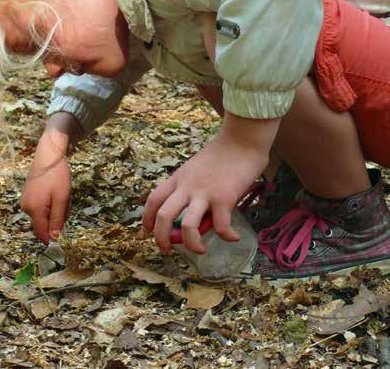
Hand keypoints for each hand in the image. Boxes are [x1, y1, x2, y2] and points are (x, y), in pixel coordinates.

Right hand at [20, 113, 80, 244]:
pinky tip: (56, 191)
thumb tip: (53, 238)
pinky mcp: (28, 195)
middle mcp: (26, 208)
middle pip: (45, 223)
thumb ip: (57, 219)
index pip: (41, 232)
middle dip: (58, 217)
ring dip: (56, 208)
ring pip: (45, 214)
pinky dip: (51, 202)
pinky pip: (42, 206)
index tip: (62, 238)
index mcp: (34, 210)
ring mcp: (26, 201)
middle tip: (66, 202)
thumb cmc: (57, 176)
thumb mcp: (61, 198)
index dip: (51, 238)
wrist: (48, 155)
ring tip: (62, 193)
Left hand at [143, 113, 279, 254]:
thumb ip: (195, 187)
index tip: (148, 230)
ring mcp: (205, 193)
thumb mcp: (199, 167)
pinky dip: (227, 236)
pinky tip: (234, 237)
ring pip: (188, 226)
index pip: (154, 199)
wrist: (242, 138)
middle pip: (164, 216)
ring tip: (200, 251)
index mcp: (179, 178)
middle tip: (166, 249)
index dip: (147, 218)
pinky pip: (221, 226)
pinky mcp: (224, 198)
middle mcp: (187, 187)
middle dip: (161, 238)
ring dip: (191, 245)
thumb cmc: (224, 151)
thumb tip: (200, 213)